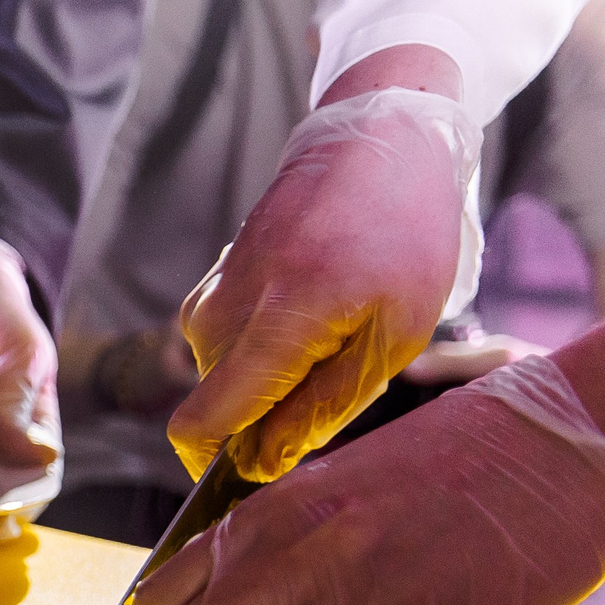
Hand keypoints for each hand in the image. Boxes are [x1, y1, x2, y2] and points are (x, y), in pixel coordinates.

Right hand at [167, 88, 480, 480]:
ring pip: (222, 375)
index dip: (214, 465)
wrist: (379, 136)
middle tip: (337, 366)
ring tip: (332, 328)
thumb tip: (259, 463)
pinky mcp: (212, 281)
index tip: (252, 468)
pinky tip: (313, 306)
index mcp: (278, 322)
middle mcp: (225, 310)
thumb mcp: (395, 334)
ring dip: (269, 375)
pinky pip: (223, 343)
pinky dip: (263, 346)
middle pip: (218, 404)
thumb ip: (322, 407)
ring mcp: (212, 291)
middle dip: (266, 410)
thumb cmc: (405, 233)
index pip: (200, 420)